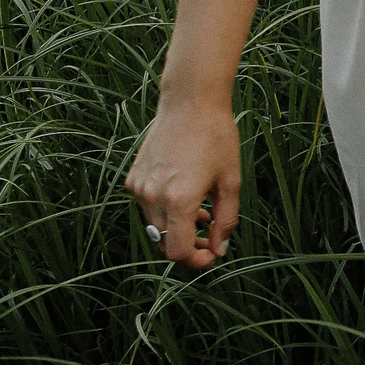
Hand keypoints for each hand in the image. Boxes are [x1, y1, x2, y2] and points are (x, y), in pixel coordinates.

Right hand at [126, 99, 241, 267]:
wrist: (190, 103)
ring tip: (203, 213)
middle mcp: (152, 196)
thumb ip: (226, 220)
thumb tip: (220, 249)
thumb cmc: (216, 138)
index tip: (212, 255)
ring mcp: (138, 187)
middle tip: (211, 240)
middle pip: (164, 242)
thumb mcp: (231, 181)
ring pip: (156, 226)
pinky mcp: (133, 178)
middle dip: (188, 247)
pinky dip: (165, 210)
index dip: (195, 261)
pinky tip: (187, 195)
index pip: (177, 252)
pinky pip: (148, 206)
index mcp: (178, 200)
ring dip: (178, 228)